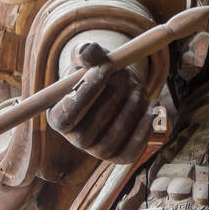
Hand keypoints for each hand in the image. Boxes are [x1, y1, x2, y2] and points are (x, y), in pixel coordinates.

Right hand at [46, 40, 151, 162]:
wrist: (119, 88)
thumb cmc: (98, 71)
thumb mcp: (89, 57)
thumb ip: (86, 53)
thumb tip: (89, 53)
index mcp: (58, 117)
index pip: (65, 116)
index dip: (85, 93)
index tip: (104, 68)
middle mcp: (75, 140)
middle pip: (88, 133)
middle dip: (111, 102)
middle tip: (126, 79)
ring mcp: (98, 152)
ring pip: (113, 139)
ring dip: (129, 111)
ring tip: (137, 89)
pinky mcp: (121, 156)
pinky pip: (132, 148)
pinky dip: (144, 127)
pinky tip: (149, 106)